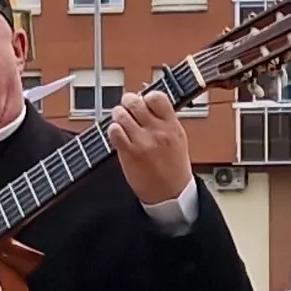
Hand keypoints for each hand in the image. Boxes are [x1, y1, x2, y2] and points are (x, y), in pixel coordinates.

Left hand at [111, 89, 193, 206]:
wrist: (171, 194)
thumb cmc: (174, 168)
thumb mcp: (178, 139)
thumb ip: (164, 120)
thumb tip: (148, 104)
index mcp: (172, 125)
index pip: (157, 97)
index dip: (146, 96)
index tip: (144, 101)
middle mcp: (157, 131)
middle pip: (135, 102)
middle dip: (128, 102)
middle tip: (128, 108)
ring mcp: (142, 142)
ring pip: (121, 114)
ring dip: (118, 116)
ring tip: (122, 122)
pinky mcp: (129, 153)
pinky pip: (114, 131)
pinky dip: (113, 130)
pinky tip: (118, 134)